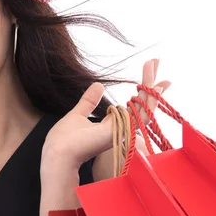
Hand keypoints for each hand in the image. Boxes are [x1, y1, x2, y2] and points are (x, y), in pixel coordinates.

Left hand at [41, 59, 169, 172]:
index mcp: (111, 125)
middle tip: (156, 61)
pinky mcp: (123, 131)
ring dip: (151, 85)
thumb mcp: (78, 114)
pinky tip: (156, 87)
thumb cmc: (65, 140)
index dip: (141, 90)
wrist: (59, 153)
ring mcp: (123, 131)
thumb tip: (98, 85)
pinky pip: (142, 115)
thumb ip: (89, 101)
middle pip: (143, 104)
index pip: (133, 106)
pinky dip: (150, 101)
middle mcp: (121, 128)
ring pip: (146, 107)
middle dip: (151, 84)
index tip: (148, 72)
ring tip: (154, 63)